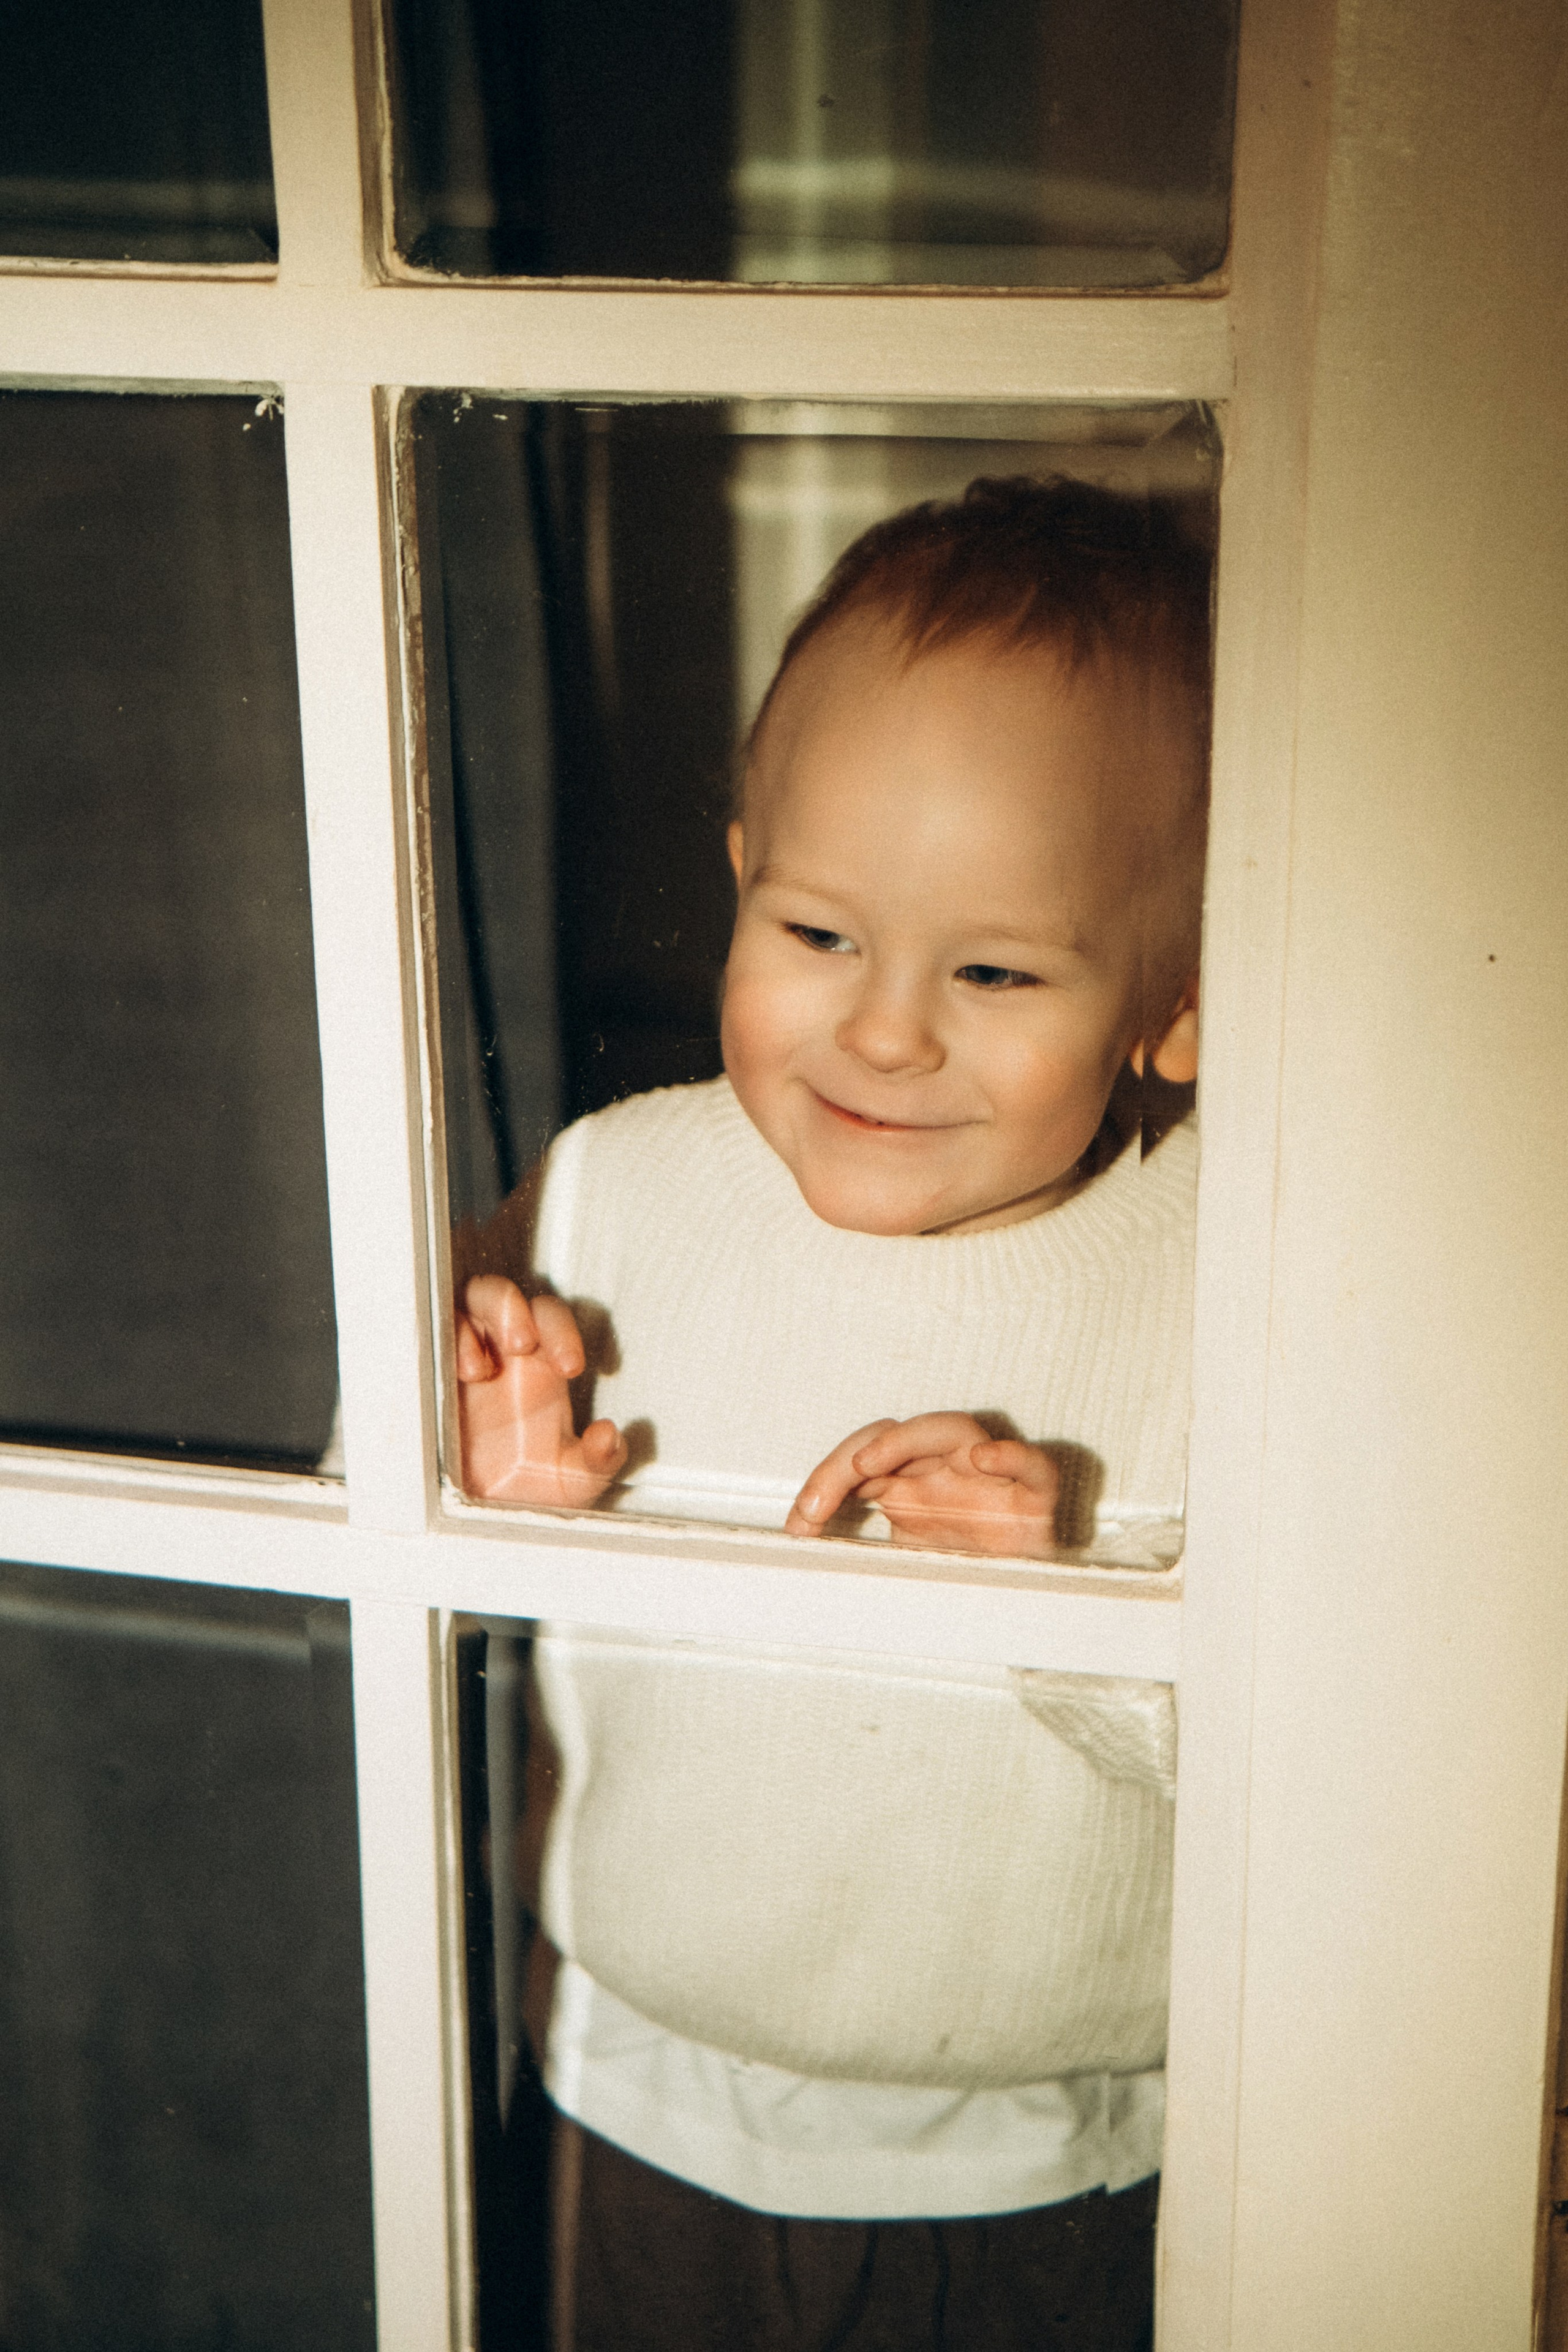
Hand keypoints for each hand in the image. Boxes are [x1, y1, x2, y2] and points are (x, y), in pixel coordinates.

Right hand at [456, 1275, 625, 1506]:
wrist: (476, 1523)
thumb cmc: (523, 1493)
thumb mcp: (572, 1482)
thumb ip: (599, 1461)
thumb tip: (609, 1435)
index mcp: (539, 1371)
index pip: (551, 1321)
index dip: (563, 1331)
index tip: (570, 1366)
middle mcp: (503, 1358)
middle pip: (511, 1299)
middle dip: (519, 1312)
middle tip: (524, 1345)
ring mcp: (466, 1360)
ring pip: (472, 1302)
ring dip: (483, 1319)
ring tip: (486, 1364)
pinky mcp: (434, 1376)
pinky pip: (438, 1332)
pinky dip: (452, 1340)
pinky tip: (465, 1372)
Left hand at [785, 1414, 1059, 1556]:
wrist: (1025, 1607)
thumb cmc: (962, 1578)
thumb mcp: (898, 1571)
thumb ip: (862, 1564)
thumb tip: (806, 1577)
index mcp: (910, 1485)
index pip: (860, 1462)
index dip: (823, 1483)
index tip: (798, 1528)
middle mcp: (944, 1470)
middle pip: (891, 1435)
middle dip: (845, 1463)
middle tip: (814, 1505)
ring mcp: (989, 1476)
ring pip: (950, 1429)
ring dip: (904, 1441)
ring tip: (867, 1466)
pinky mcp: (1036, 1494)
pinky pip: (1031, 1464)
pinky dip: (1009, 1455)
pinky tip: (984, 1459)